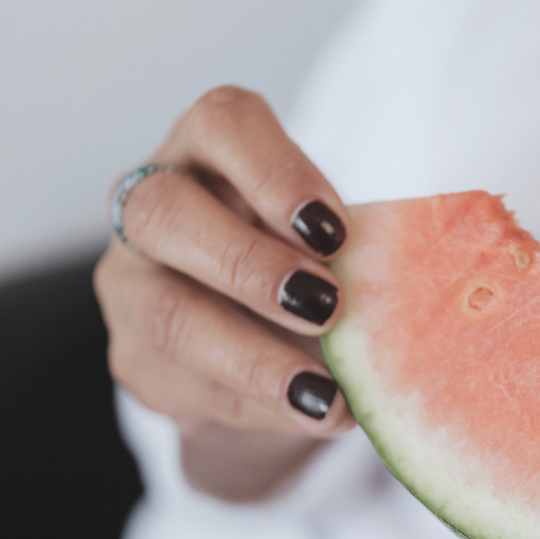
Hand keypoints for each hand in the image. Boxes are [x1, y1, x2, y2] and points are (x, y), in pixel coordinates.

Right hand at [95, 87, 355, 499]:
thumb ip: (350, 249)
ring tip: (326, 392)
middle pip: (165, 214)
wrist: (258, 353)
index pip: (221, 124)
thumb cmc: (306, 267)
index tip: (334, 229)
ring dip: (256, 358)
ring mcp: (131, 284)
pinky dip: (262, 406)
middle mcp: (149, 204)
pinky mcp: (137, 361)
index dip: (275, 170)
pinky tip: (316, 414)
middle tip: (327, 305)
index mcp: (207, 150)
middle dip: (250, 264)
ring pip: (169, 316)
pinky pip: (189, 388)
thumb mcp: (330, 243)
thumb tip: (407, 289)